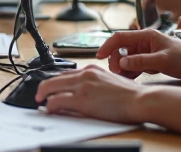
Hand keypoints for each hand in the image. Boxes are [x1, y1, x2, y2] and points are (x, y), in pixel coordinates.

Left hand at [35, 65, 149, 123]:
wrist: (140, 100)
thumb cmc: (130, 95)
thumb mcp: (109, 81)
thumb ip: (95, 83)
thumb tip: (84, 92)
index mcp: (92, 69)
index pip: (66, 73)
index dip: (55, 81)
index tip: (50, 88)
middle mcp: (84, 74)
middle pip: (54, 78)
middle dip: (43, 87)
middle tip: (39, 96)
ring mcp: (82, 86)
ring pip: (50, 87)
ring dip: (43, 96)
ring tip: (41, 103)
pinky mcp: (82, 100)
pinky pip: (57, 101)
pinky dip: (49, 106)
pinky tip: (49, 110)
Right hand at [97, 29, 180, 79]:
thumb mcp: (162, 61)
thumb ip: (141, 61)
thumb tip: (122, 62)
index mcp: (146, 35)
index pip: (120, 37)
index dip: (107, 46)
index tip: (98, 56)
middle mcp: (144, 41)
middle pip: (121, 49)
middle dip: (116, 60)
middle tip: (117, 73)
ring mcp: (146, 51)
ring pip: (126, 58)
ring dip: (122, 68)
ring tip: (123, 78)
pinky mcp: (149, 60)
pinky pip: (134, 65)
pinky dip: (130, 71)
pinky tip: (129, 78)